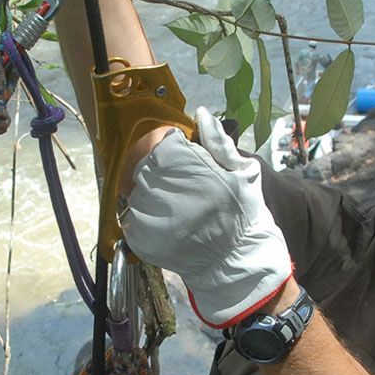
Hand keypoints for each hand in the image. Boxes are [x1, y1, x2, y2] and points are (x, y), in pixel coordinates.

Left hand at [121, 107, 291, 327]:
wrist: (236, 260)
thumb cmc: (242, 211)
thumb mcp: (242, 171)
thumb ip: (218, 142)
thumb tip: (200, 114)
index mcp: (188, 168)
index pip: (162, 145)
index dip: (173, 151)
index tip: (184, 162)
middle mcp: (164, 191)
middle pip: (146, 167)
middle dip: (161, 173)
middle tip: (183, 189)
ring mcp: (150, 217)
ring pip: (137, 192)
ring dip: (152, 195)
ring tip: (179, 208)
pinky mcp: (142, 239)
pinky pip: (132, 218)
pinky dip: (145, 218)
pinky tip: (169, 224)